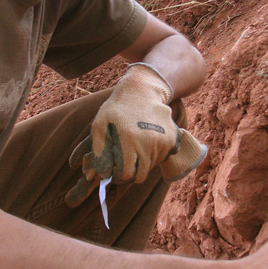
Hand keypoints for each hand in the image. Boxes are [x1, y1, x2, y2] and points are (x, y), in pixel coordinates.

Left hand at [65, 64, 205, 206]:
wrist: (142, 91)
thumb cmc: (116, 110)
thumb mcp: (99, 126)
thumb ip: (98, 152)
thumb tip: (96, 177)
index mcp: (128, 139)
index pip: (126, 174)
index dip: (118, 175)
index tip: (114, 169)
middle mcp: (148, 141)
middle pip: (140, 175)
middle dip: (130, 172)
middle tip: (124, 162)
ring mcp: (162, 141)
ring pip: (150, 167)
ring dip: (140, 163)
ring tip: (134, 147)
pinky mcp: (171, 139)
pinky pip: (160, 159)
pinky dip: (152, 156)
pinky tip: (145, 141)